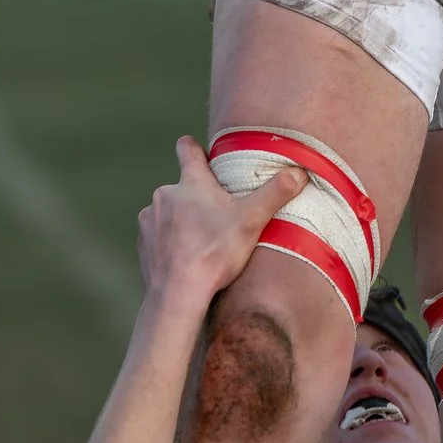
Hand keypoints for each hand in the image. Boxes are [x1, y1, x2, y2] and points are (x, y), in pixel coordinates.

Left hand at [137, 134, 301, 300]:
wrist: (177, 294)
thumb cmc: (214, 253)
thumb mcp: (251, 220)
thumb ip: (275, 194)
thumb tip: (299, 172)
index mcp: (191, 182)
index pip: (187, 148)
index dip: (195, 149)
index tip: (204, 156)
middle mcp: (165, 194)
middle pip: (182, 186)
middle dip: (196, 198)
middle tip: (217, 217)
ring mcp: (151, 219)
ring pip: (168, 212)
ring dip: (181, 222)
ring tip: (201, 243)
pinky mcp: (143, 243)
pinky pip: (157, 236)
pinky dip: (169, 243)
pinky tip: (184, 259)